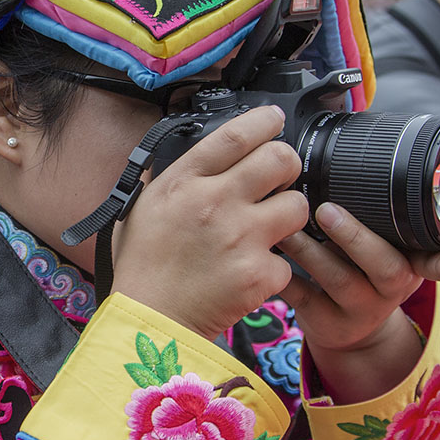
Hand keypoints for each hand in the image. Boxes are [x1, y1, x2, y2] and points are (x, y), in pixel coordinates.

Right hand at [111, 105, 308, 340]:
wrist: (151, 320)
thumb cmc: (143, 267)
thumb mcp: (142, 208)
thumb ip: (170, 178)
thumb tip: (187, 153)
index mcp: (185, 182)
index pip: (236, 134)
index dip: (264, 120)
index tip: (275, 119)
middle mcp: (215, 202)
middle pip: (280, 159)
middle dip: (287, 164)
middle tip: (281, 177)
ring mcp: (241, 237)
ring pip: (297, 205)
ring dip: (289, 215)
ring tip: (271, 228)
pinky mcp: (259, 273)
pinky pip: (288, 260)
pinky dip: (275, 269)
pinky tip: (254, 273)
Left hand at [278, 202, 439, 402]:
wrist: (349, 329)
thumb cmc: (365, 267)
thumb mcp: (386, 249)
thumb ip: (385, 218)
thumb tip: (365, 149)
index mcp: (410, 264)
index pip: (434, 261)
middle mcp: (391, 289)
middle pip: (383, 266)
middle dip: (355, 237)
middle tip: (327, 210)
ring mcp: (359, 309)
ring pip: (336, 279)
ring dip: (308, 249)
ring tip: (285, 224)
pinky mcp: (324, 321)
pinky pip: (302, 295)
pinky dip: (283, 273)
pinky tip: (268, 252)